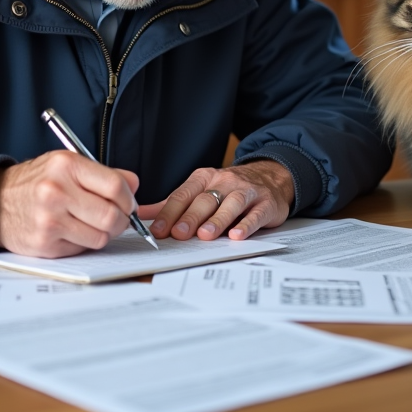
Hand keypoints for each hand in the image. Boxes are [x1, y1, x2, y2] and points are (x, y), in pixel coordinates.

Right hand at [0, 151, 140, 257]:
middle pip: (112, 216)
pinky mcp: (45, 243)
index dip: (129, 199)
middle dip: (122, 221)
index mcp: (65, 165)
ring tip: (93, 225)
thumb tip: (134, 185)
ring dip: (104, 234)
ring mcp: (49, 219)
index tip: (129, 204)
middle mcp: (56, 191)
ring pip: (100, 237)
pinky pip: (82, 249)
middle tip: (117, 219)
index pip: (115, 186)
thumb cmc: (34, 182)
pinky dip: (84, 243)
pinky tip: (73, 232)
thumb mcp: (65, 165)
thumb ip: (102, 173)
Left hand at [139, 161, 293, 241]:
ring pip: (230, 204)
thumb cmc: (229, 188)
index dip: (170, 212)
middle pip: (205, 200)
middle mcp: (224, 182)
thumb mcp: (199, 190)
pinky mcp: (265, 203)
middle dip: (191, 217)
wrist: (270, 177)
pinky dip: (246, 225)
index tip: (159, 230)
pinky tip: (237, 235)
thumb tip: (141, 214)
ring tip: (205, 235)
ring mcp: (246, 191)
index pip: (183, 194)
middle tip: (179, 234)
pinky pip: (255, 214)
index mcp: (204, 178)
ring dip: (217, 220)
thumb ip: (172, 204)